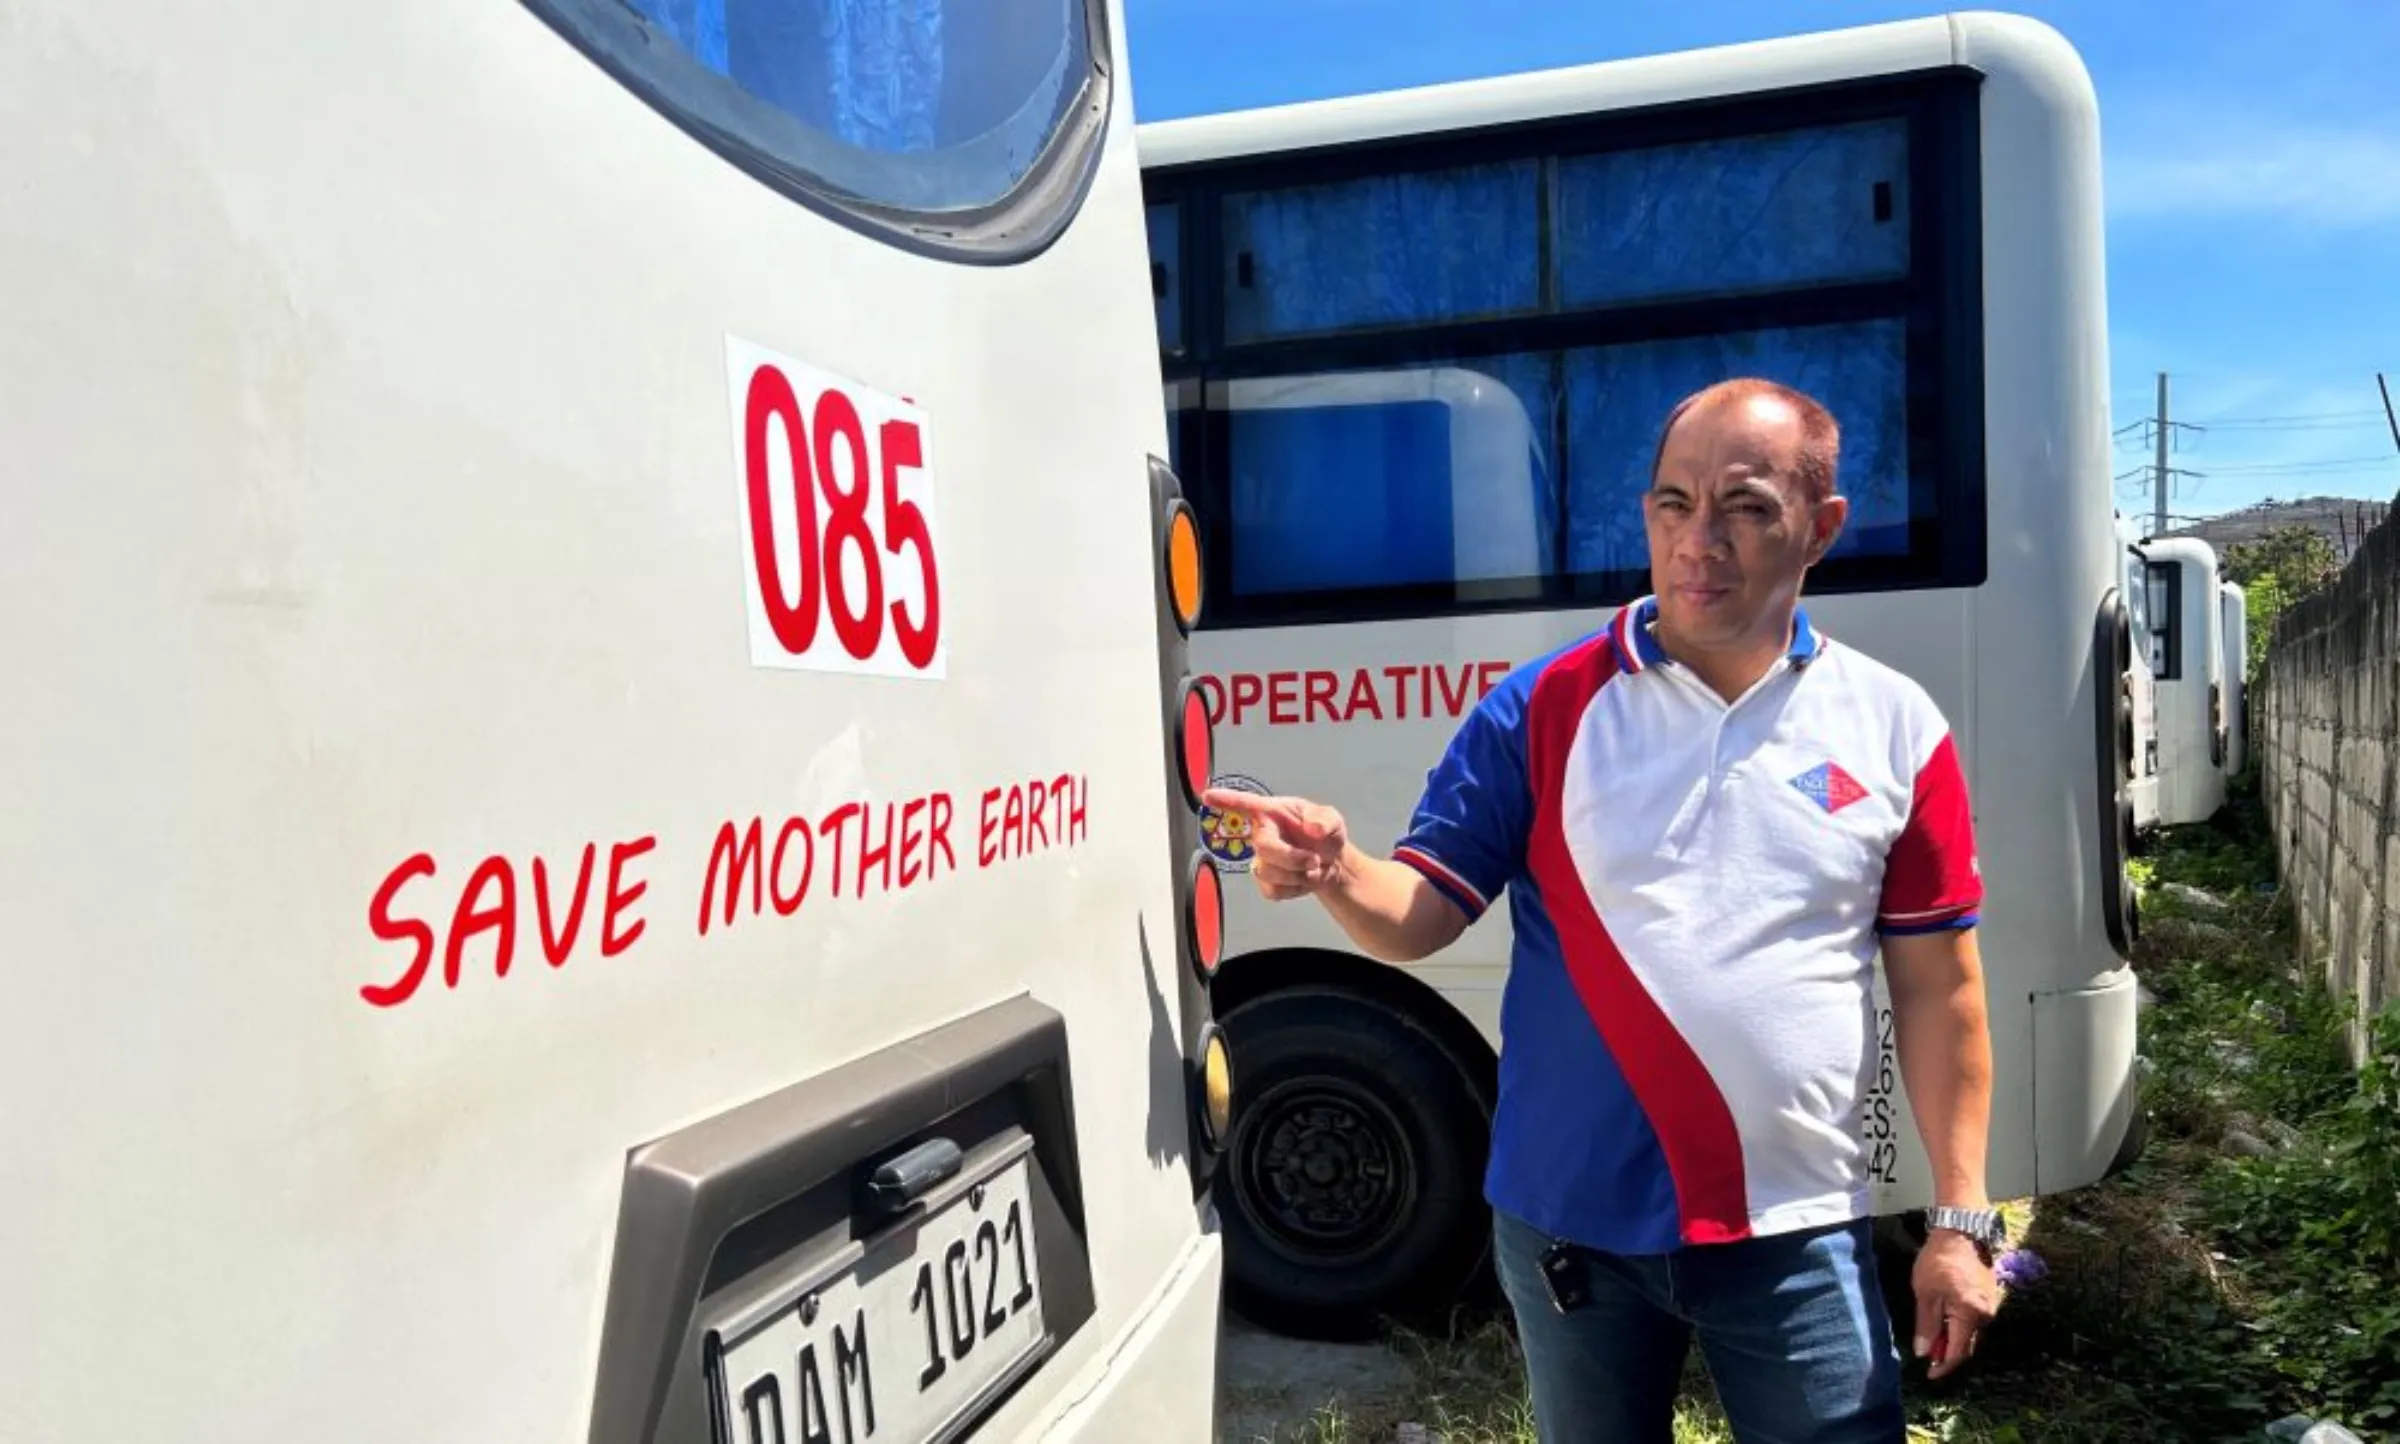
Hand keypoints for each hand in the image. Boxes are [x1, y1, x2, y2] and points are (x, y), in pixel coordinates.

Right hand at [1199, 789, 1349, 901]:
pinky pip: (1272, 890)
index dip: (1226, 800)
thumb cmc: (1325, 836)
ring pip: (1267, 871)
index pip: (1245, 804)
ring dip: (1297, 875)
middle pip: (1262, 846)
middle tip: (1315, 860)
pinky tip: (1303, 880)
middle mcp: (1263, 833)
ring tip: (1313, 869)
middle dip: (1292, 857)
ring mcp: (1262, 859)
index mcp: (1273, 813)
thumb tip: (1312, 828)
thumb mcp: (1332, 820)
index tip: (1208, 796)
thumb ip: (1324, 820)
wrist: (1333, 864)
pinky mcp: (1265, 881)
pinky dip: (1295, 889)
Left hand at [1911, 1229, 1999, 1378]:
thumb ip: (1926, 1326)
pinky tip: (1945, 1321)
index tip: (1930, 1375)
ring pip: (1971, 1332)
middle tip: (1927, 1356)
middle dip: (1947, 1353)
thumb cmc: (1938, 1262)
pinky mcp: (1990, 1296)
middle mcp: (1986, 1314)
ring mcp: (1991, 1305)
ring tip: (1933, 1337)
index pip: (1959, 1352)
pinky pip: (1974, 1319)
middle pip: (1968, 1344)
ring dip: (1953, 1338)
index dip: (1944, 1366)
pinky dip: (1959, 1325)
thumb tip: (1923, 1352)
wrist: (1960, 1232)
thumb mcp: (1925, 1294)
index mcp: (1971, 1315)